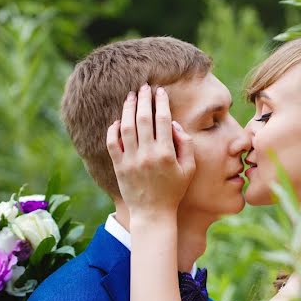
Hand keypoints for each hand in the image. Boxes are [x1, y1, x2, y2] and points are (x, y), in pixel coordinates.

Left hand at [106, 84, 195, 220]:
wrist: (153, 213)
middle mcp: (147, 154)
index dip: (161, 102)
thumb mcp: (189, 169)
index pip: (163, 120)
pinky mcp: (119, 166)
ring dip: (128, 109)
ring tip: (130, 96)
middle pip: (143, 118)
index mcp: (166, 153)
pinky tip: (118, 120)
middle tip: (144, 87)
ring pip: (126, 127)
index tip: (160, 91)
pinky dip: (113, 129)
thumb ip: (186, 145)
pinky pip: (112, 143)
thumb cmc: (174, 191)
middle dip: (144, 99)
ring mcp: (131, 160)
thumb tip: (175, 124)